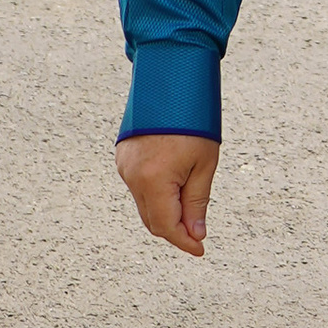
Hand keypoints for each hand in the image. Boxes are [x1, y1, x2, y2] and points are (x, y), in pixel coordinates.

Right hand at [117, 130, 219, 256]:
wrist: (170, 78)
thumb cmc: (192, 119)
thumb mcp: (204, 164)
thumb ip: (197, 203)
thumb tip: (195, 233)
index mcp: (153, 180)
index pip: (166, 226)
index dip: (184, 241)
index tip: (199, 248)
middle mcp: (132, 176)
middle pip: (152, 219)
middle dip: (175, 228)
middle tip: (198, 229)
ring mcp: (124, 166)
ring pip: (144, 204)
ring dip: (165, 210)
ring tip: (189, 197)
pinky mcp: (123, 157)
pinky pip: (138, 187)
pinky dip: (155, 193)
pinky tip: (173, 183)